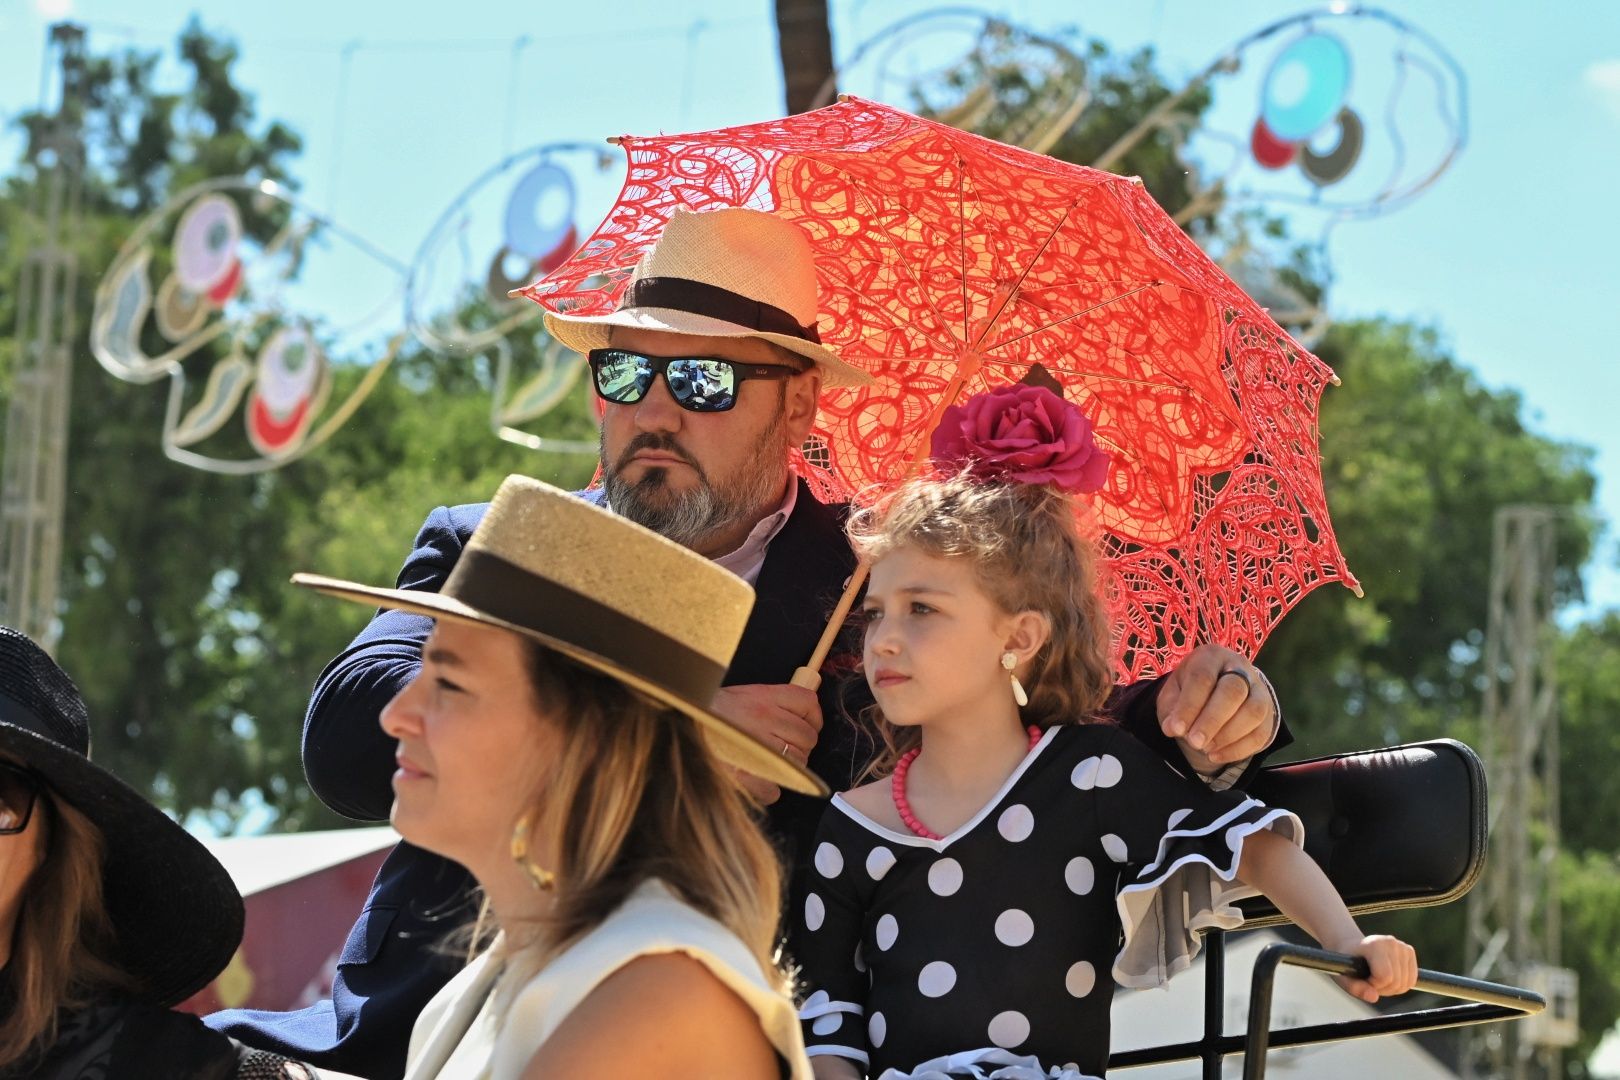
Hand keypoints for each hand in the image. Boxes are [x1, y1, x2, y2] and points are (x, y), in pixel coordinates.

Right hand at [711, 683, 822, 804]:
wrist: (681, 725)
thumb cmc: (712, 713)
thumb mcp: (743, 694)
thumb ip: (772, 701)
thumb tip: (799, 715)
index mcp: (764, 697)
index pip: (807, 703)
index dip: (813, 717)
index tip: (808, 725)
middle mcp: (764, 718)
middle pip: (807, 736)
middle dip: (802, 745)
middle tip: (786, 748)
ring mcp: (757, 746)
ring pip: (798, 762)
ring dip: (791, 767)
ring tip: (772, 763)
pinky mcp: (747, 773)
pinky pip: (775, 787)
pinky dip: (770, 789)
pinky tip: (759, 781)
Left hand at [1157, 645, 1275, 773]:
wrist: (1216, 690)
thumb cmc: (1190, 692)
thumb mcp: (1173, 693)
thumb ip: (1171, 709)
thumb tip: (1173, 729)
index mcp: (1211, 656)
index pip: (1203, 678)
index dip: (1189, 706)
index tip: (1176, 730)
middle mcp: (1240, 667)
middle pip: (1233, 691)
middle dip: (1212, 720)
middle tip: (1195, 742)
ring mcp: (1259, 689)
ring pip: (1254, 711)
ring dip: (1228, 736)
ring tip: (1205, 749)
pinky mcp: (1269, 713)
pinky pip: (1262, 733)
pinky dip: (1238, 750)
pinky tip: (1216, 756)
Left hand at [1331, 934, 1418, 1002]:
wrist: (1352, 948)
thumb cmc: (1346, 964)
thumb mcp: (1343, 977)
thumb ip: (1355, 988)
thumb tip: (1373, 997)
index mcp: (1374, 945)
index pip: (1385, 976)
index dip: (1374, 985)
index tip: (1364, 980)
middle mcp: (1391, 942)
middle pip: (1397, 982)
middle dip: (1382, 988)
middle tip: (1370, 981)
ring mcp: (1402, 946)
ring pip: (1406, 983)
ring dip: (1392, 988)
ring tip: (1377, 979)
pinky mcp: (1409, 951)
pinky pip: (1411, 981)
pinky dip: (1401, 985)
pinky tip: (1388, 978)